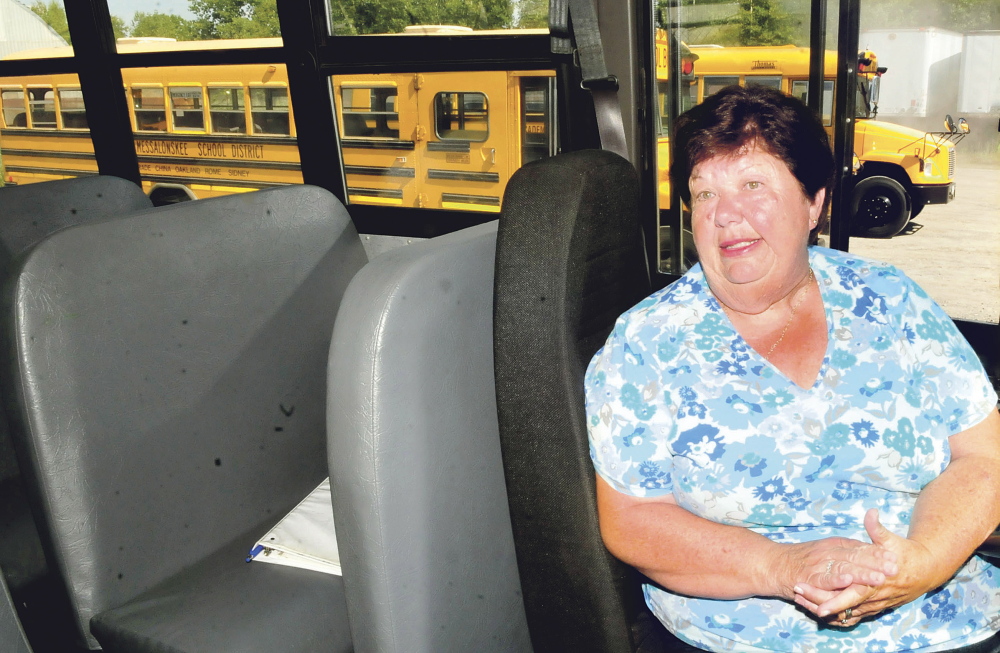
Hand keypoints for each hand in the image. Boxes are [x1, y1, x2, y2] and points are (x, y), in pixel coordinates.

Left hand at [794, 509, 934, 626]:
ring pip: (846, 614)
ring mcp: (874, 605)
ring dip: (825, 608)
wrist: (926, 571)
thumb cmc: (906, 554)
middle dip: (821, 604)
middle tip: (798, 597)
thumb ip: (877, 529)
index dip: (834, 602)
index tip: (818, 606)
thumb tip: (871, 512)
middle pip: (844, 608)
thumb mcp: (892, 541)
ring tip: (800, 599)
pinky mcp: (875, 608)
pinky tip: (819, 607)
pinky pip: (854, 616)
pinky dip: (837, 614)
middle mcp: (874, 598)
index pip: (852, 596)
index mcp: (876, 584)